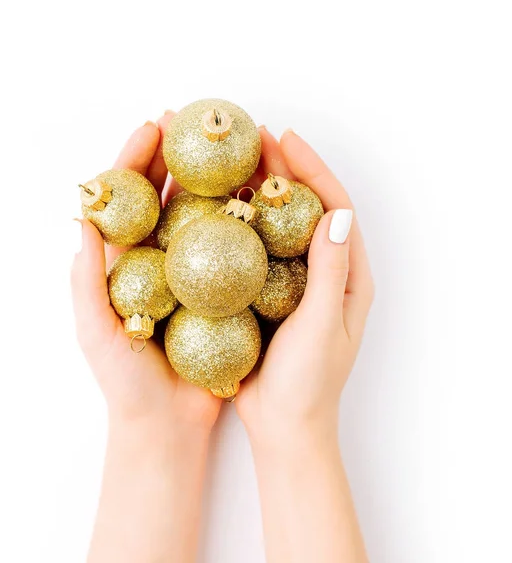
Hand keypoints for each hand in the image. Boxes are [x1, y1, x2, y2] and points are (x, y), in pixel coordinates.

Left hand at [71, 115, 220, 433]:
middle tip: (191, 122)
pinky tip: (256, 199)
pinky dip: (240, 221)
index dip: (135, 160)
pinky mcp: (218, 292)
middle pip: (163, 197)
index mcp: (122, 264)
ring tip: (229, 148)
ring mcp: (189, 274)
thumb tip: (82, 221)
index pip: (126, 201)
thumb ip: (86, 281)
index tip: (153, 127)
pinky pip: (229, 249)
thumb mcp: (95, 332)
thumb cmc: (125, 384)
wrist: (166, 425)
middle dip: (174, 156)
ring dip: (212, 180)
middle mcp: (156, 261)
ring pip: (200, 216)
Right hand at [236, 128, 373, 443]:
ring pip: (275, 225)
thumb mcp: (323, 324)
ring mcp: (290, 281)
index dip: (312, 170)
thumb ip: (329, 271)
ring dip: (258, 191)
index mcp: (347, 276)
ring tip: (235, 161)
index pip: (334, 209)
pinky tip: (216, 207)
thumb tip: (334, 212)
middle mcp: (321, 272)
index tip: (287, 140)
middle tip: (256, 137)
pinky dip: (238, 225)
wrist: (283, 426)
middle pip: (303, 209)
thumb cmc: (308, 383)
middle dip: (283, 170)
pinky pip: (252, 249)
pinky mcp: (264, 293)